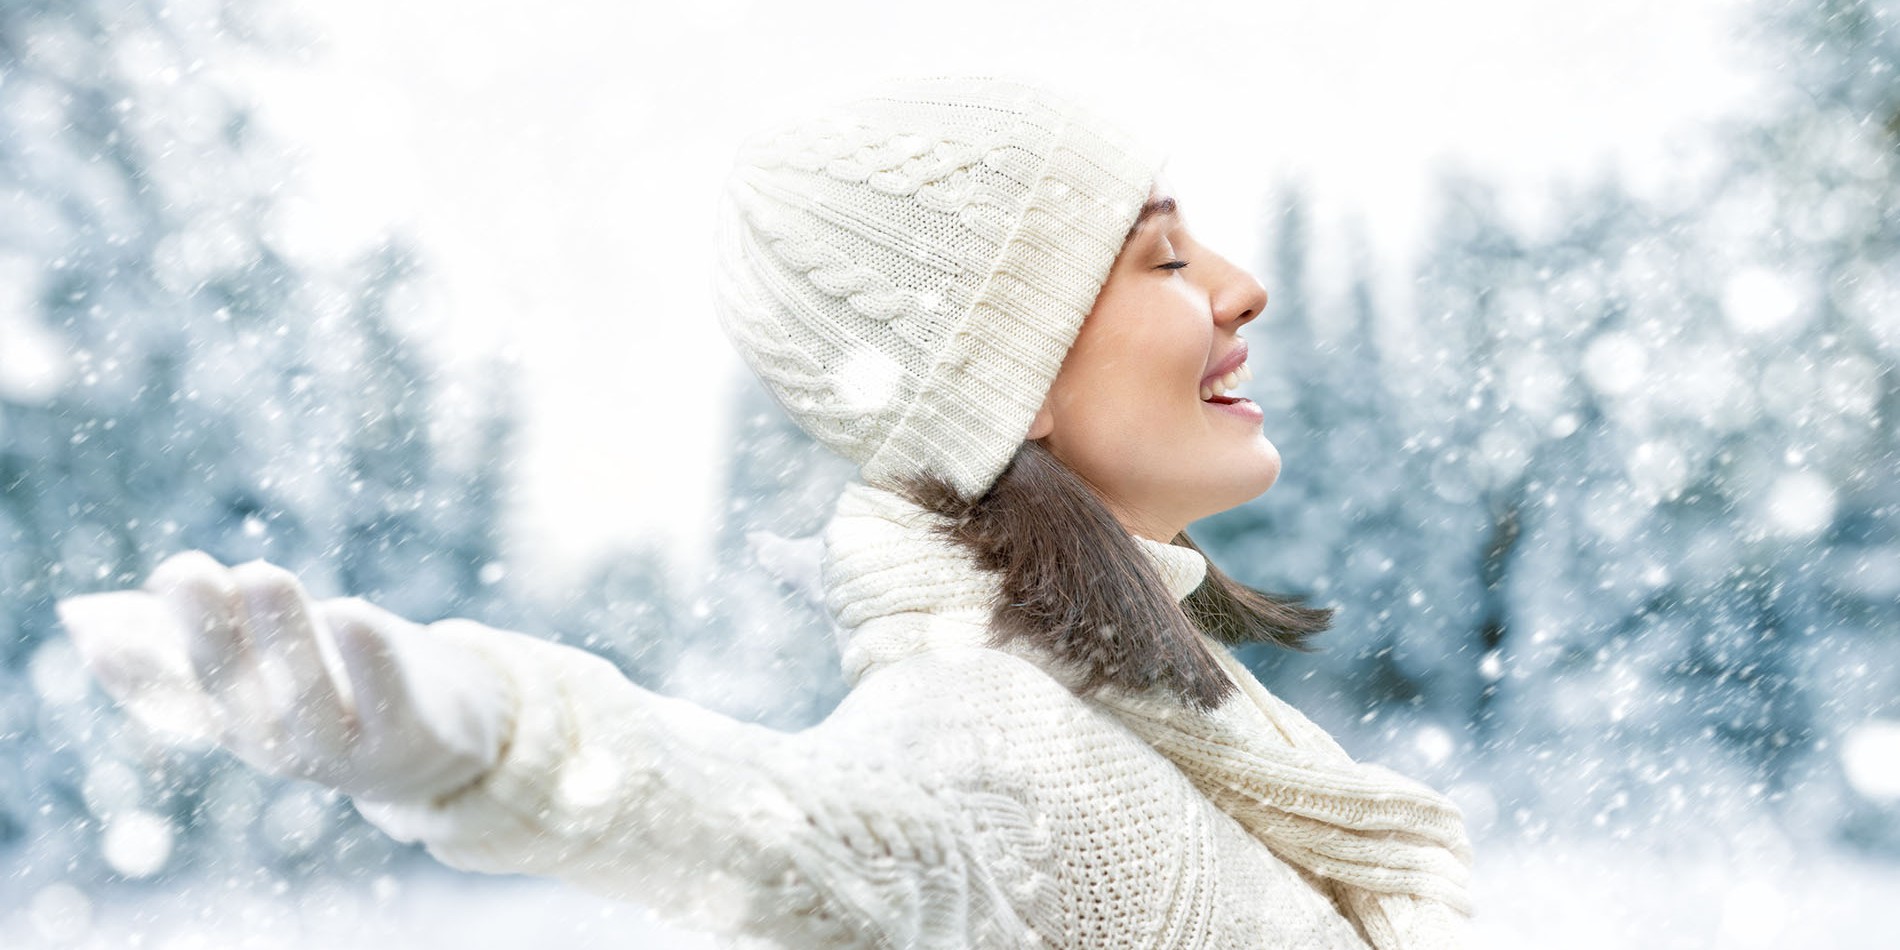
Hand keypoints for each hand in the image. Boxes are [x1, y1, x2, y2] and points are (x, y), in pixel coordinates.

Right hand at [55, 551, 514, 804]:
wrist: (439, 743)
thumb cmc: (344, 679)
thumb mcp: (278, 654)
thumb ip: (221, 624)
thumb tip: (140, 593)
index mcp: (234, 718)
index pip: (172, 699)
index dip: (131, 670)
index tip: (93, 628)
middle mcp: (276, 742)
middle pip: (234, 691)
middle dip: (207, 631)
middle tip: (187, 570)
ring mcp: (340, 751)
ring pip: (303, 700)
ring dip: (280, 635)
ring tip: (261, 573)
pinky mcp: (406, 741)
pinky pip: (387, 703)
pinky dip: (368, 662)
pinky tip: (349, 613)